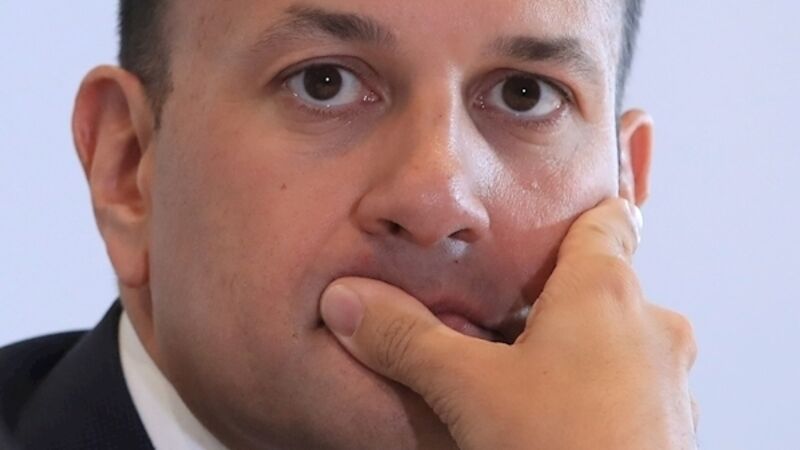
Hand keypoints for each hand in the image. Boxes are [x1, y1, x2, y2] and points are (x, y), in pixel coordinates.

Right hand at [320, 199, 697, 449]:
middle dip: (556, 297)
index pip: (606, 220)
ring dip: (579, 347)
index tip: (552, 216)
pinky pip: (632, 386)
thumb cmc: (561, 448)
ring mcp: (670, 380)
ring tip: (527, 371)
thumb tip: (347, 301)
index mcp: (604, 291)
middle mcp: (650, 326)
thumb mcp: (467, 389)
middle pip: (604, 284)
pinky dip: (598, 388)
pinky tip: (556, 417)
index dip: (579, 212)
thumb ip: (405, 336)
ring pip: (620, 339)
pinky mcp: (672, 426)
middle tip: (509, 314)